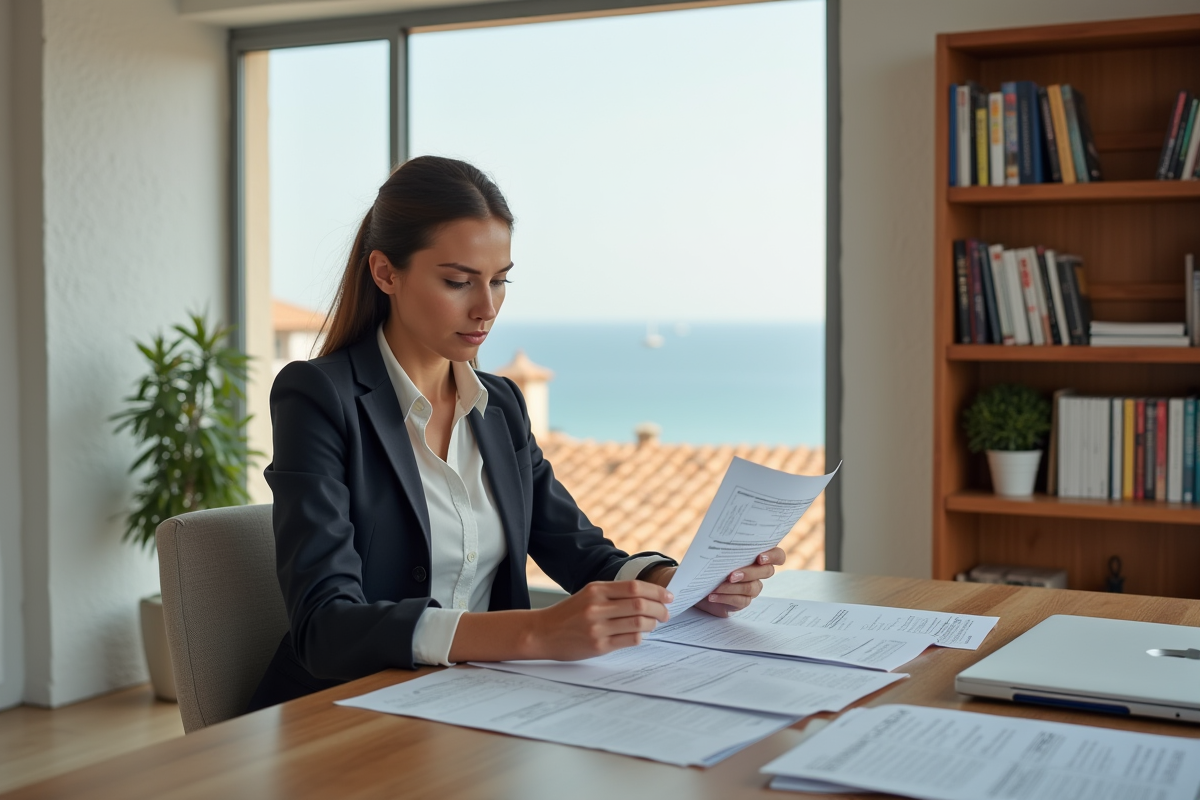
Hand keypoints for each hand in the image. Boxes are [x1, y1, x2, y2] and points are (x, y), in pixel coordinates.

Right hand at [524, 580, 672, 660]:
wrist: (542, 632)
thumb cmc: (568, 614)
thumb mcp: (588, 595)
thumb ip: (613, 594)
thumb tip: (647, 597)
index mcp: (596, 590)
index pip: (635, 587)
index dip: (656, 591)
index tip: (668, 596)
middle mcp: (597, 607)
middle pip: (640, 605)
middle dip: (659, 609)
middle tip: (666, 613)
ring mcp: (598, 628)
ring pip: (638, 623)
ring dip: (653, 624)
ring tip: (655, 624)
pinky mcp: (598, 646)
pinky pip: (630, 640)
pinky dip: (640, 636)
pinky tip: (640, 634)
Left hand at [694, 547, 785, 617]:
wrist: (698, 581)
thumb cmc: (710, 562)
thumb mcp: (717, 552)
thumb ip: (726, 546)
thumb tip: (723, 541)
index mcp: (757, 555)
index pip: (777, 555)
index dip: (773, 556)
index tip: (759, 557)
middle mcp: (759, 571)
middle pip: (767, 572)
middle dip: (749, 572)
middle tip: (731, 575)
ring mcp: (752, 587)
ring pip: (752, 588)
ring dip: (733, 587)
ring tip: (716, 587)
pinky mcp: (743, 601)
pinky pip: (741, 600)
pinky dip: (725, 597)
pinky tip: (712, 596)